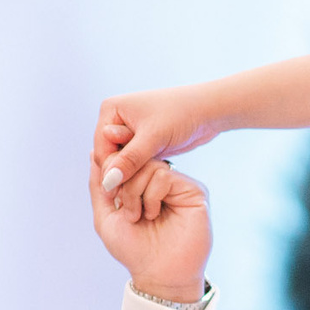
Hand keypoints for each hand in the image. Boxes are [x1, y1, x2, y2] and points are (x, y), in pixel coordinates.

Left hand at [89, 150, 211, 303]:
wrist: (158, 275)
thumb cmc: (134, 250)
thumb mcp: (106, 216)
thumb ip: (98, 185)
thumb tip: (94, 152)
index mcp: (142, 184)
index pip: (125, 157)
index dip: (112, 166)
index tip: (109, 193)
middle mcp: (161, 181)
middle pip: (135, 157)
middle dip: (121, 181)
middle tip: (123, 207)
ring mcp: (178, 185)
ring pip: (149, 165)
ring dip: (134, 192)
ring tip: (138, 216)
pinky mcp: (193, 191)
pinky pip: (164, 176)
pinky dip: (151, 196)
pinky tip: (152, 214)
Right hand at [93, 88, 222, 200]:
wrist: (207, 110)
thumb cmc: (180, 115)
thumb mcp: (153, 138)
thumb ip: (130, 160)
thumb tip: (107, 181)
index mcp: (111, 110)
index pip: (101, 149)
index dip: (110, 172)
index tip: (119, 194)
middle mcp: (116, 119)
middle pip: (109, 156)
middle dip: (120, 175)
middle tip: (130, 199)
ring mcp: (128, 131)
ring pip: (122, 162)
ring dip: (130, 176)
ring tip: (139, 194)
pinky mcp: (142, 142)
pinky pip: (134, 162)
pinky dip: (139, 173)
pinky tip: (147, 187)